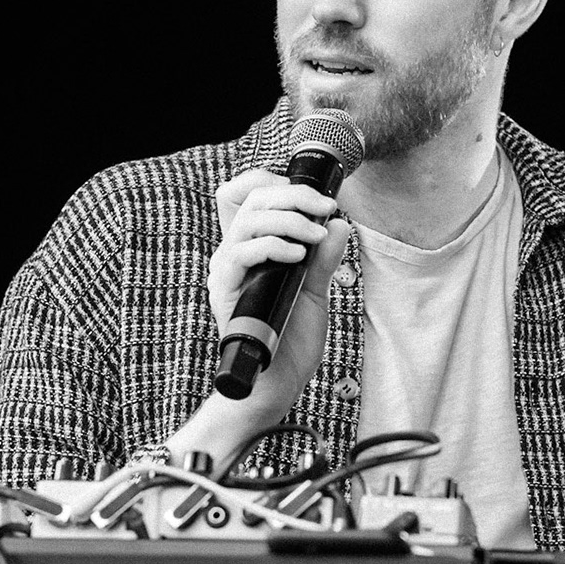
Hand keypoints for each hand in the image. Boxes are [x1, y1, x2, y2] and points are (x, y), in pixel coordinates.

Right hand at [208, 169, 352, 420]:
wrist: (279, 382)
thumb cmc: (291, 339)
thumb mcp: (315, 289)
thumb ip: (324, 257)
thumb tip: (338, 224)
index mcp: (251, 247)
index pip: (247, 194)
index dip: (274, 181)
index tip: (313, 197)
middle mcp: (234, 253)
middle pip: (251, 197)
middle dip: (294, 195)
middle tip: (327, 209)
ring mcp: (227, 271)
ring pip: (248, 220)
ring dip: (289, 219)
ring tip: (316, 236)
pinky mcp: (225, 291)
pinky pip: (240, 253)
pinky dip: (273, 246)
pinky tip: (298, 256)